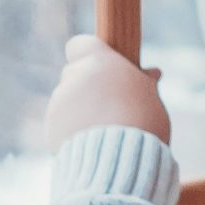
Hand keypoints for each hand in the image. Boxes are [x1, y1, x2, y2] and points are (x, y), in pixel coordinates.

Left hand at [45, 35, 171, 148]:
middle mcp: (74, 77)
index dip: (88, 55)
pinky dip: (72, 132)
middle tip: (109, 106)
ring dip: (80, 111)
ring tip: (104, 132)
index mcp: (99, 62)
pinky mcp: (51, 128)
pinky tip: (92, 145)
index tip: (102, 69)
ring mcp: (59, 103)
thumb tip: (153, 73)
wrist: (120, 160)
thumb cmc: (143, 124)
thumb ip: (144, 84)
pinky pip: (61, 125)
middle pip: (74, 74)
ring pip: (67, 101)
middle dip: (88, 87)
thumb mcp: (151, 98)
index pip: (79, 44)